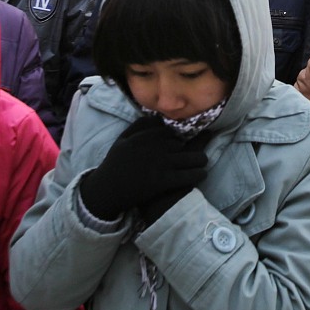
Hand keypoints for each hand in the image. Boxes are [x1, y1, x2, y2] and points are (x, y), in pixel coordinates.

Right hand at [79, 118, 209, 220]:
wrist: (107, 190)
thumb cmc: (114, 165)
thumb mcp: (122, 139)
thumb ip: (139, 126)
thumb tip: (158, 118)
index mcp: (145, 136)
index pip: (170, 131)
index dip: (178, 137)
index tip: (183, 142)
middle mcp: (154, 147)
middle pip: (182, 143)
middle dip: (192, 147)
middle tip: (197, 152)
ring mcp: (160, 164)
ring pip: (189, 158)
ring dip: (200, 160)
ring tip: (202, 162)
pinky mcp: (163, 181)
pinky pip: (187, 175)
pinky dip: (197, 174)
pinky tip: (202, 174)